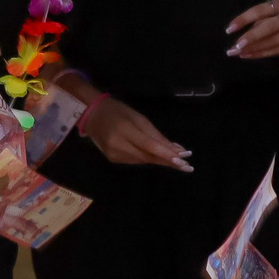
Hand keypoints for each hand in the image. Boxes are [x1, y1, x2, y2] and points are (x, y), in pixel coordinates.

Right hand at [78, 95, 193, 170]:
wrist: (90, 115)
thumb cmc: (117, 111)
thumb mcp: (137, 117)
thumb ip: (155, 134)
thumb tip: (174, 148)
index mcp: (125, 130)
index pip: (149, 146)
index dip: (167, 154)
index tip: (184, 160)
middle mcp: (118, 145)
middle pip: (148, 157)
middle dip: (168, 161)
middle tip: (188, 166)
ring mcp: (114, 155)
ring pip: (143, 160)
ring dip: (161, 160)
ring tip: (178, 161)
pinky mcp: (113, 160)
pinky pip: (136, 160)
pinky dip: (148, 159)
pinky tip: (159, 158)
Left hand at [227, 0, 278, 60]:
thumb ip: (265, 16)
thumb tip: (247, 32)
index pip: (259, 11)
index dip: (243, 19)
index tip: (229, 29)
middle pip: (266, 29)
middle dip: (249, 39)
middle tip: (234, 47)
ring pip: (270, 42)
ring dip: (252, 49)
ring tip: (236, 53)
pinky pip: (276, 50)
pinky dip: (261, 53)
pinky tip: (248, 55)